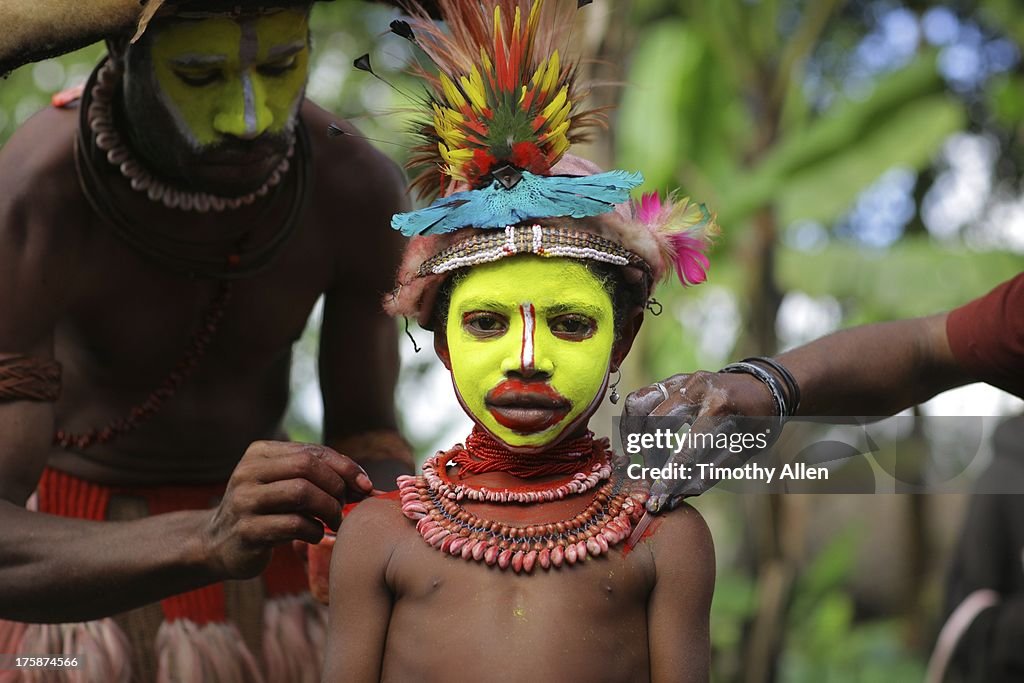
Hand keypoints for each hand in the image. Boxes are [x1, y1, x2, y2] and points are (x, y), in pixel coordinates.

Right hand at [202, 441, 372, 579]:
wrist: (218, 544)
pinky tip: (317, 535)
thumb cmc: (264, 512)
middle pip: (307, 467)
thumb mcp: (282, 484)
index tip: (365, 485)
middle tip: (345, 505)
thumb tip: (366, 484)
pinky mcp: (246, 531)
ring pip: (301, 492)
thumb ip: (315, 476)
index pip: (312, 451)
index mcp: (260, 453)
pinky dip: (315, 530)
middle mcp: (248, 471)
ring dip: (329, 508)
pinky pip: (293, 525)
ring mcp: (244, 501)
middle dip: (336, 486)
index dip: (345, 467)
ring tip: (335, 521)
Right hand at [623, 371, 774, 509]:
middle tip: (651, 477)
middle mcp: (696, 387)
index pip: (688, 447)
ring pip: (639, 405)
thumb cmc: (757, 422)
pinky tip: (638, 441)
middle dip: (649, 456)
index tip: (657, 498)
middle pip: (655, 423)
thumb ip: (709, 473)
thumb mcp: (744, 452)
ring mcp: (681, 379)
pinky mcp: (671, 380)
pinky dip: (634, 421)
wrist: (764, 386)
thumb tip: (675, 496)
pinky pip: (641, 397)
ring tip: (637, 458)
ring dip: (633, 436)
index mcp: (720, 406)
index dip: (670, 476)